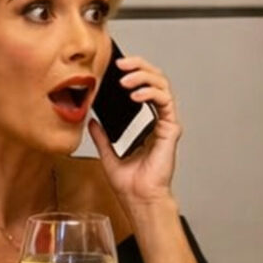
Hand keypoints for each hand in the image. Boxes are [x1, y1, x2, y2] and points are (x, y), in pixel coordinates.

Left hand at [91, 56, 181, 207]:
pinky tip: (135, 94)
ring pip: (163, 86)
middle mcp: (159, 121)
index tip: (116, 68)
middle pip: (157, 82)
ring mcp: (166, 124)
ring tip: (126, 78)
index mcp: (148, 125)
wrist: (139, 199)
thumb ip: (102, 137)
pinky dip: (151, 93)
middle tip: (122, 64)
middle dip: (140, 67)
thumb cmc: (130, 184)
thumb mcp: (108, 154)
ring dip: (145, 76)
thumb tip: (92, 120)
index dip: (135, 73)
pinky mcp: (170, 130)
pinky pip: (165, 103)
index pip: (145, 89)